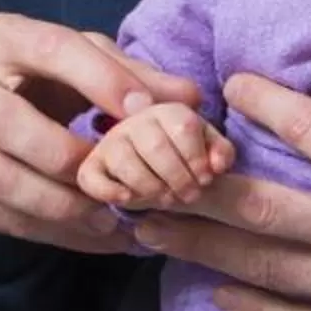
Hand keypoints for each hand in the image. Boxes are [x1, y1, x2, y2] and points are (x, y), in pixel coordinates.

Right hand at [0, 14, 202, 253]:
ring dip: (57, 205)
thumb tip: (190, 100)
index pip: (50, 48)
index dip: (100, 79)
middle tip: (117, 182)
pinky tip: (89, 236)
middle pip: (1, 118)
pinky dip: (44, 232)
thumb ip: (138, 79)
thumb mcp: (91, 69)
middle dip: (64, 155)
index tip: (144, 112)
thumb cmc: (49, 85)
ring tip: (110, 220)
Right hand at [78, 102, 232, 210]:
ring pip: (123, 159)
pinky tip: (128, 199)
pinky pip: (90, 176)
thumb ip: (220, 152)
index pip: (183, 126)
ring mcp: (110, 142)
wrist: (154, 169)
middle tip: (190, 196)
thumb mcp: (209, 150)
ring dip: (149, 185)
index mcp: (168, 110)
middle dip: (177, 176)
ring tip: (166, 199)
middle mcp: (135, 120)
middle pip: (155, 145)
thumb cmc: (186, 159)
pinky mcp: (91, 167)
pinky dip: (108, 189)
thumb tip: (217, 164)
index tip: (206, 178)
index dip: (197, 156)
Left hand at [137, 43, 310, 310]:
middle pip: (254, 209)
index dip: (259, 102)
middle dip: (187, 190)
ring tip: (148, 231)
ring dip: (199, 248)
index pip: (304, 128)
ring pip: (263, 269)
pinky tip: (218, 294)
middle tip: (136, 176)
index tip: (225, 86)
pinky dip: (254, 310)